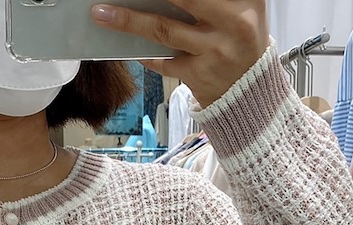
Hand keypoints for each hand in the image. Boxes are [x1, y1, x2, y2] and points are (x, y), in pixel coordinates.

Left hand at [90, 0, 269, 106]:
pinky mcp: (200, 76)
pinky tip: (128, 46)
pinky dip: (144, 53)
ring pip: (164, 30)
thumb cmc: (237, 39)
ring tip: (102, 14)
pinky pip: (164, 61)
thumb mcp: (236, 8)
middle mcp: (233, 22)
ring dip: (129, 21)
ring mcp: (215, 51)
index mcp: (243, 0)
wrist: (251, 88)